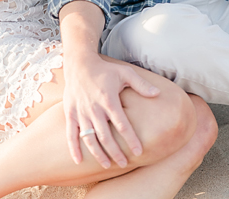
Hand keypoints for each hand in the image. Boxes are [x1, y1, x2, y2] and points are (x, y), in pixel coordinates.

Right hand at [62, 53, 159, 168]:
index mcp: (108, 100)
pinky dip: (73, 147)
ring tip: (107, 165)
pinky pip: (71, 133)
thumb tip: (158, 93)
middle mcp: (94, 108)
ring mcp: (81, 112)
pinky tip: (78, 160)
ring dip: (98, 153)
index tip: (139, 152)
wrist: (79, 63)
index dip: (131, 139)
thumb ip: (141, 84)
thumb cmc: (104, 70)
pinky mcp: (70, 112)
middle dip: (115, 152)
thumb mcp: (125, 72)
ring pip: (89, 137)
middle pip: (105, 136)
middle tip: (124, 164)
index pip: (122, 124)